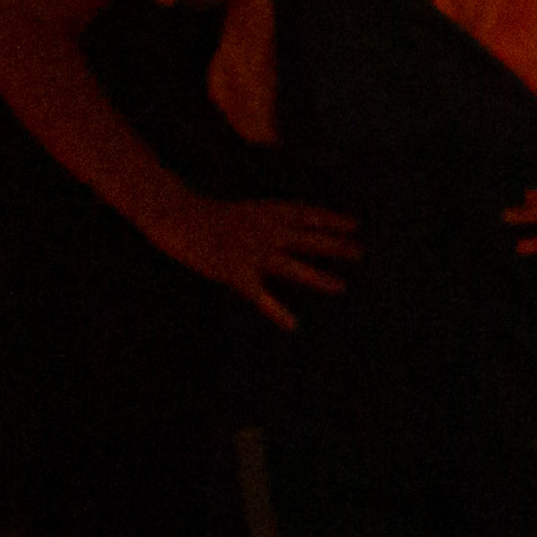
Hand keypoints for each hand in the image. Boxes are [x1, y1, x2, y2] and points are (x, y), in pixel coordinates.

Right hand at [150, 189, 357, 330]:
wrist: (175, 214)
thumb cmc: (203, 215)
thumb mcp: (241, 212)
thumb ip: (263, 221)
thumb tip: (283, 230)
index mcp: (266, 213)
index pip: (306, 215)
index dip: (332, 220)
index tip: (355, 225)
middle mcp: (265, 231)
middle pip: (308, 239)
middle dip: (335, 246)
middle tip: (360, 253)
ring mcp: (252, 252)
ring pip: (293, 267)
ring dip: (318, 277)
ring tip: (341, 286)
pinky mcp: (235, 272)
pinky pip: (260, 295)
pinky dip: (276, 311)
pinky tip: (292, 324)